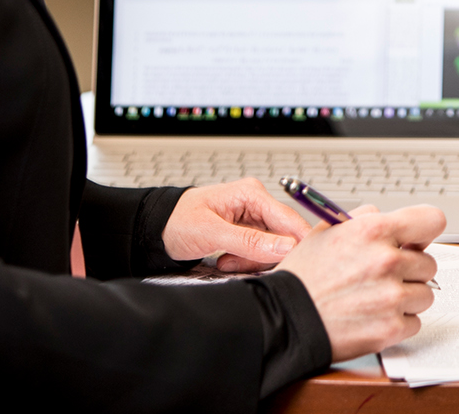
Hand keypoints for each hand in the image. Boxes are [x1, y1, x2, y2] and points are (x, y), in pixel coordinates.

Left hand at [161, 177, 314, 272]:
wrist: (157, 228)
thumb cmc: (177, 221)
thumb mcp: (211, 233)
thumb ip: (250, 241)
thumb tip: (286, 247)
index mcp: (252, 194)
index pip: (290, 219)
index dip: (299, 243)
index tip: (301, 265)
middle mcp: (257, 204)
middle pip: (282, 237)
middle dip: (262, 256)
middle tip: (236, 262)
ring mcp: (253, 218)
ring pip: (271, 248)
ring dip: (250, 260)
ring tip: (225, 260)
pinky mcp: (248, 231)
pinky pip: (259, 252)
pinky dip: (244, 261)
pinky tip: (226, 259)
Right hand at [276, 204, 445, 360]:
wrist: (285, 319)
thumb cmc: (304, 277)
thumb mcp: (327, 230)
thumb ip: (365, 218)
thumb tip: (390, 218)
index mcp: (374, 231)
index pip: (433, 220)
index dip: (424, 231)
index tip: (417, 240)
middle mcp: (387, 261)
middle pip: (429, 263)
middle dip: (409, 270)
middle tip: (381, 276)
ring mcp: (391, 297)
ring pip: (424, 294)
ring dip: (405, 297)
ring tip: (374, 297)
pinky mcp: (391, 328)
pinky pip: (414, 322)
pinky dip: (397, 322)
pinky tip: (372, 316)